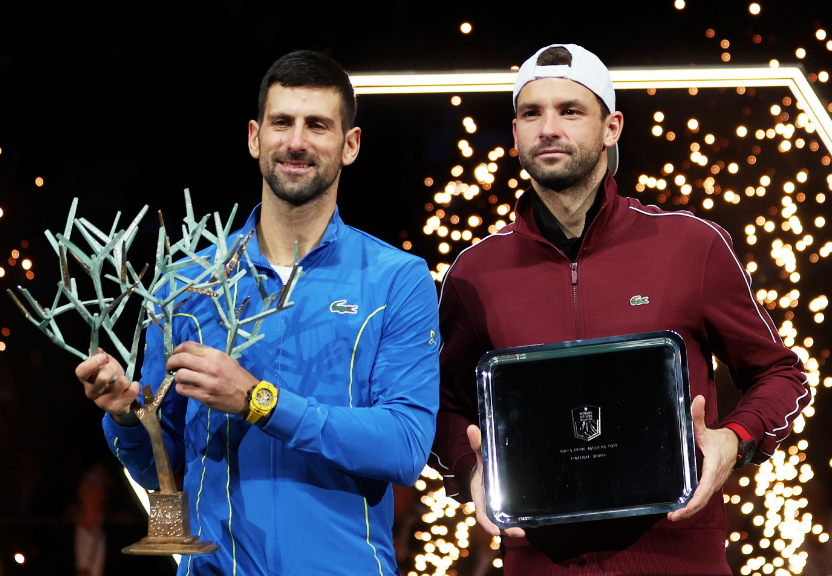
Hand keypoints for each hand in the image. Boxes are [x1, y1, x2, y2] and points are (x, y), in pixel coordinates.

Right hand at [75, 348, 139, 426]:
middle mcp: (91, 393)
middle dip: (113, 369)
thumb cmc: (113, 380)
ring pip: (121, 382)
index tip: (103, 357)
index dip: (92, 363)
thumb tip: (97, 349)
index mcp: (87, 381)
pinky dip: (135, 386)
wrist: (123, 402)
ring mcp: (103, 402)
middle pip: (102, 378)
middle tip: (115, 370)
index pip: (80, 372)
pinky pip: (132, 391)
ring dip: (126, 378)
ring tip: (124, 382)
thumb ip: (102, 357)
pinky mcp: (116, 408)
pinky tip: (131, 388)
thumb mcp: (107, 366)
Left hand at [166, 341, 258, 416]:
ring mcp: (207, 382)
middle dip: (171, 362)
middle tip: (170, 367)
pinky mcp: (204, 396)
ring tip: (180, 378)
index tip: (175, 355)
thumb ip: (209, 356)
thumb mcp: (226, 360)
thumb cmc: (237, 376)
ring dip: (176, 376)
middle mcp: (210, 366)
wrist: (249, 395)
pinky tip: (185, 387)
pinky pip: (183, 389)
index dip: (177, 349)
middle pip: (181, 359)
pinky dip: (181, 388)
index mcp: (215, 355)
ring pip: (180, 375)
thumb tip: (189, 354)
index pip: (189, 346)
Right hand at [467, 425, 525, 537]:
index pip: (482, 514)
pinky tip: (535, 521)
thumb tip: (472, 427)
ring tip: (527, 530)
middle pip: (496, 523)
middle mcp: (489, 506)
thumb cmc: (482, 467)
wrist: (484, 472)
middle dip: (507, 529)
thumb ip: (478, 444)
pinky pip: (513, 516)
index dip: (488, 524)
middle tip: (519, 532)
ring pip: (506, 522)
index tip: (495, 531)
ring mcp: (499, 509)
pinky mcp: (508, 508)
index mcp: (480, 497)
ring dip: (515, 528)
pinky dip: (522, 520)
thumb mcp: (480, 456)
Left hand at [667, 395, 738, 521]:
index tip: (685, 508)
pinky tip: (681, 509)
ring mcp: (715, 483)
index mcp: (713, 466)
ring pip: (703, 501)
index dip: (695, 499)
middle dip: (689, 510)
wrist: (736, 444)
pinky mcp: (712, 484)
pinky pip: (703, 497)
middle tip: (672, 516)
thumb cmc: (719, 438)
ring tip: (673, 516)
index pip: (704, 487)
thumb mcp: (706, 428)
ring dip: (690, 511)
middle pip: (703, 499)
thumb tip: (698, 398)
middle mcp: (715, 478)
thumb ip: (698, 416)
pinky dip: (693, 505)